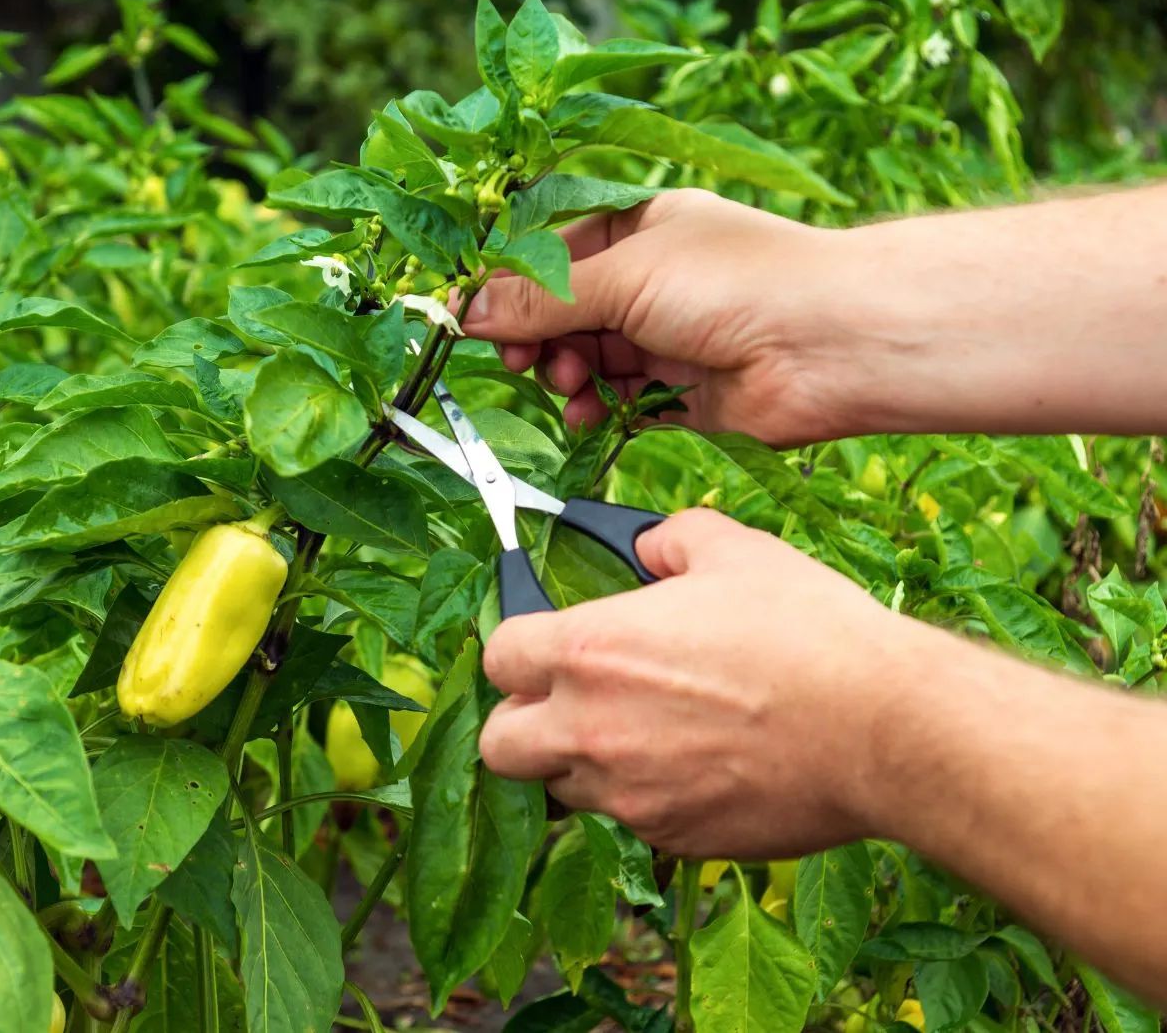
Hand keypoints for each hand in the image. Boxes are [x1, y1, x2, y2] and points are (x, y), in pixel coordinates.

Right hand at [464, 189, 858, 444]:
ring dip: (564, 376)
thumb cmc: (735, 282)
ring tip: (571, 385)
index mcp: (639, 228)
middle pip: (563, 311)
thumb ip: (541, 299)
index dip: (511, 286)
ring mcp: (665, 338)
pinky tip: (589, 416)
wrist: (831, 344)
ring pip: (585, 360)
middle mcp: (651, 280)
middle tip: (518, 360)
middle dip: (536, 338)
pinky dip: (595, 411)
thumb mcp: (623, 275)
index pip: (552, 253)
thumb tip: (465, 310)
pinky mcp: (679, 393)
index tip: (473, 317)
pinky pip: (616, 403)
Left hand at [478, 508, 931, 858]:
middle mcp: (590, 731)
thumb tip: (646, 547)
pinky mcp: (674, 838)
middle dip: (522, 723)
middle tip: (568, 703)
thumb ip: (668, 541)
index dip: (518, 649)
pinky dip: (648, 798)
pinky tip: (701, 766)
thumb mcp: (734, 551)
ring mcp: (629, 795)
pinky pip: (633, 821)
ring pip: (565, 789)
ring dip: (585, 763)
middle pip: (499, 745)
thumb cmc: (808, 633)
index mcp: (589, 652)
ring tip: (646, 734)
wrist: (883, 730)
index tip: (546, 644)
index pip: (498, 658)